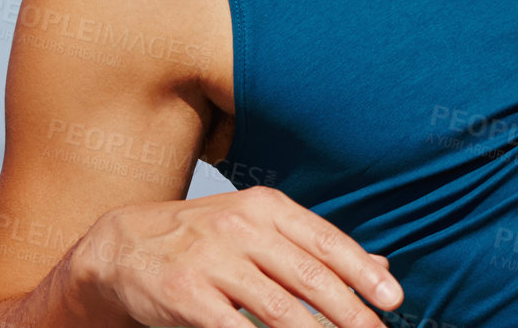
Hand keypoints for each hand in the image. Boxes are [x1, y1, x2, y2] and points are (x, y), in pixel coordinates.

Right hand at [71, 186, 402, 327]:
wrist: (124, 245)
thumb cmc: (203, 236)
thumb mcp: (258, 227)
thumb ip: (314, 246)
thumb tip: (380, 266)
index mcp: (266, 207)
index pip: (325, 240)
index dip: (362, 272)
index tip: (393, 299)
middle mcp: (242, 227)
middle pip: (308, 275)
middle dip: (348, 311)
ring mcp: (212, 259)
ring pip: (277, 306)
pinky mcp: (185, 293)